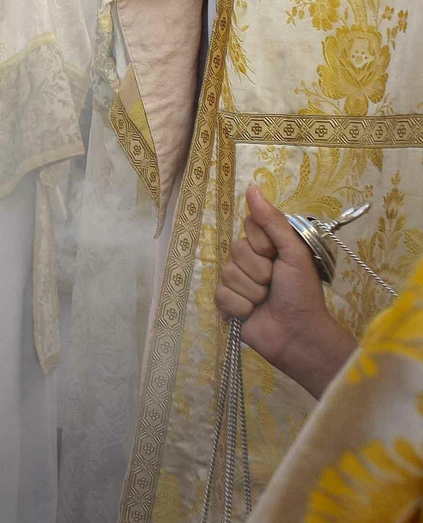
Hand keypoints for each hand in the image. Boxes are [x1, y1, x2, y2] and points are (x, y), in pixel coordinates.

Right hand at [215, 183, 355, 397]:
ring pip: (227, 274)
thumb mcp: (294, 253)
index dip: (262, 243)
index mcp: (267, 246)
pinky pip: (220, 295)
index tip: (277, 256)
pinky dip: (239, 307)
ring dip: (251, 291)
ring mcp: (235, 283)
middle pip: (235, 251)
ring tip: (265, 302)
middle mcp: (249, 261)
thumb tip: (252, 187)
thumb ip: (272, 221)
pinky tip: (252, 314)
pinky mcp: (225, 304)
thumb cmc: (302, 293)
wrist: (298, 335)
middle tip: (274, 284)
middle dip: (258, 271)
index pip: (247, 228)